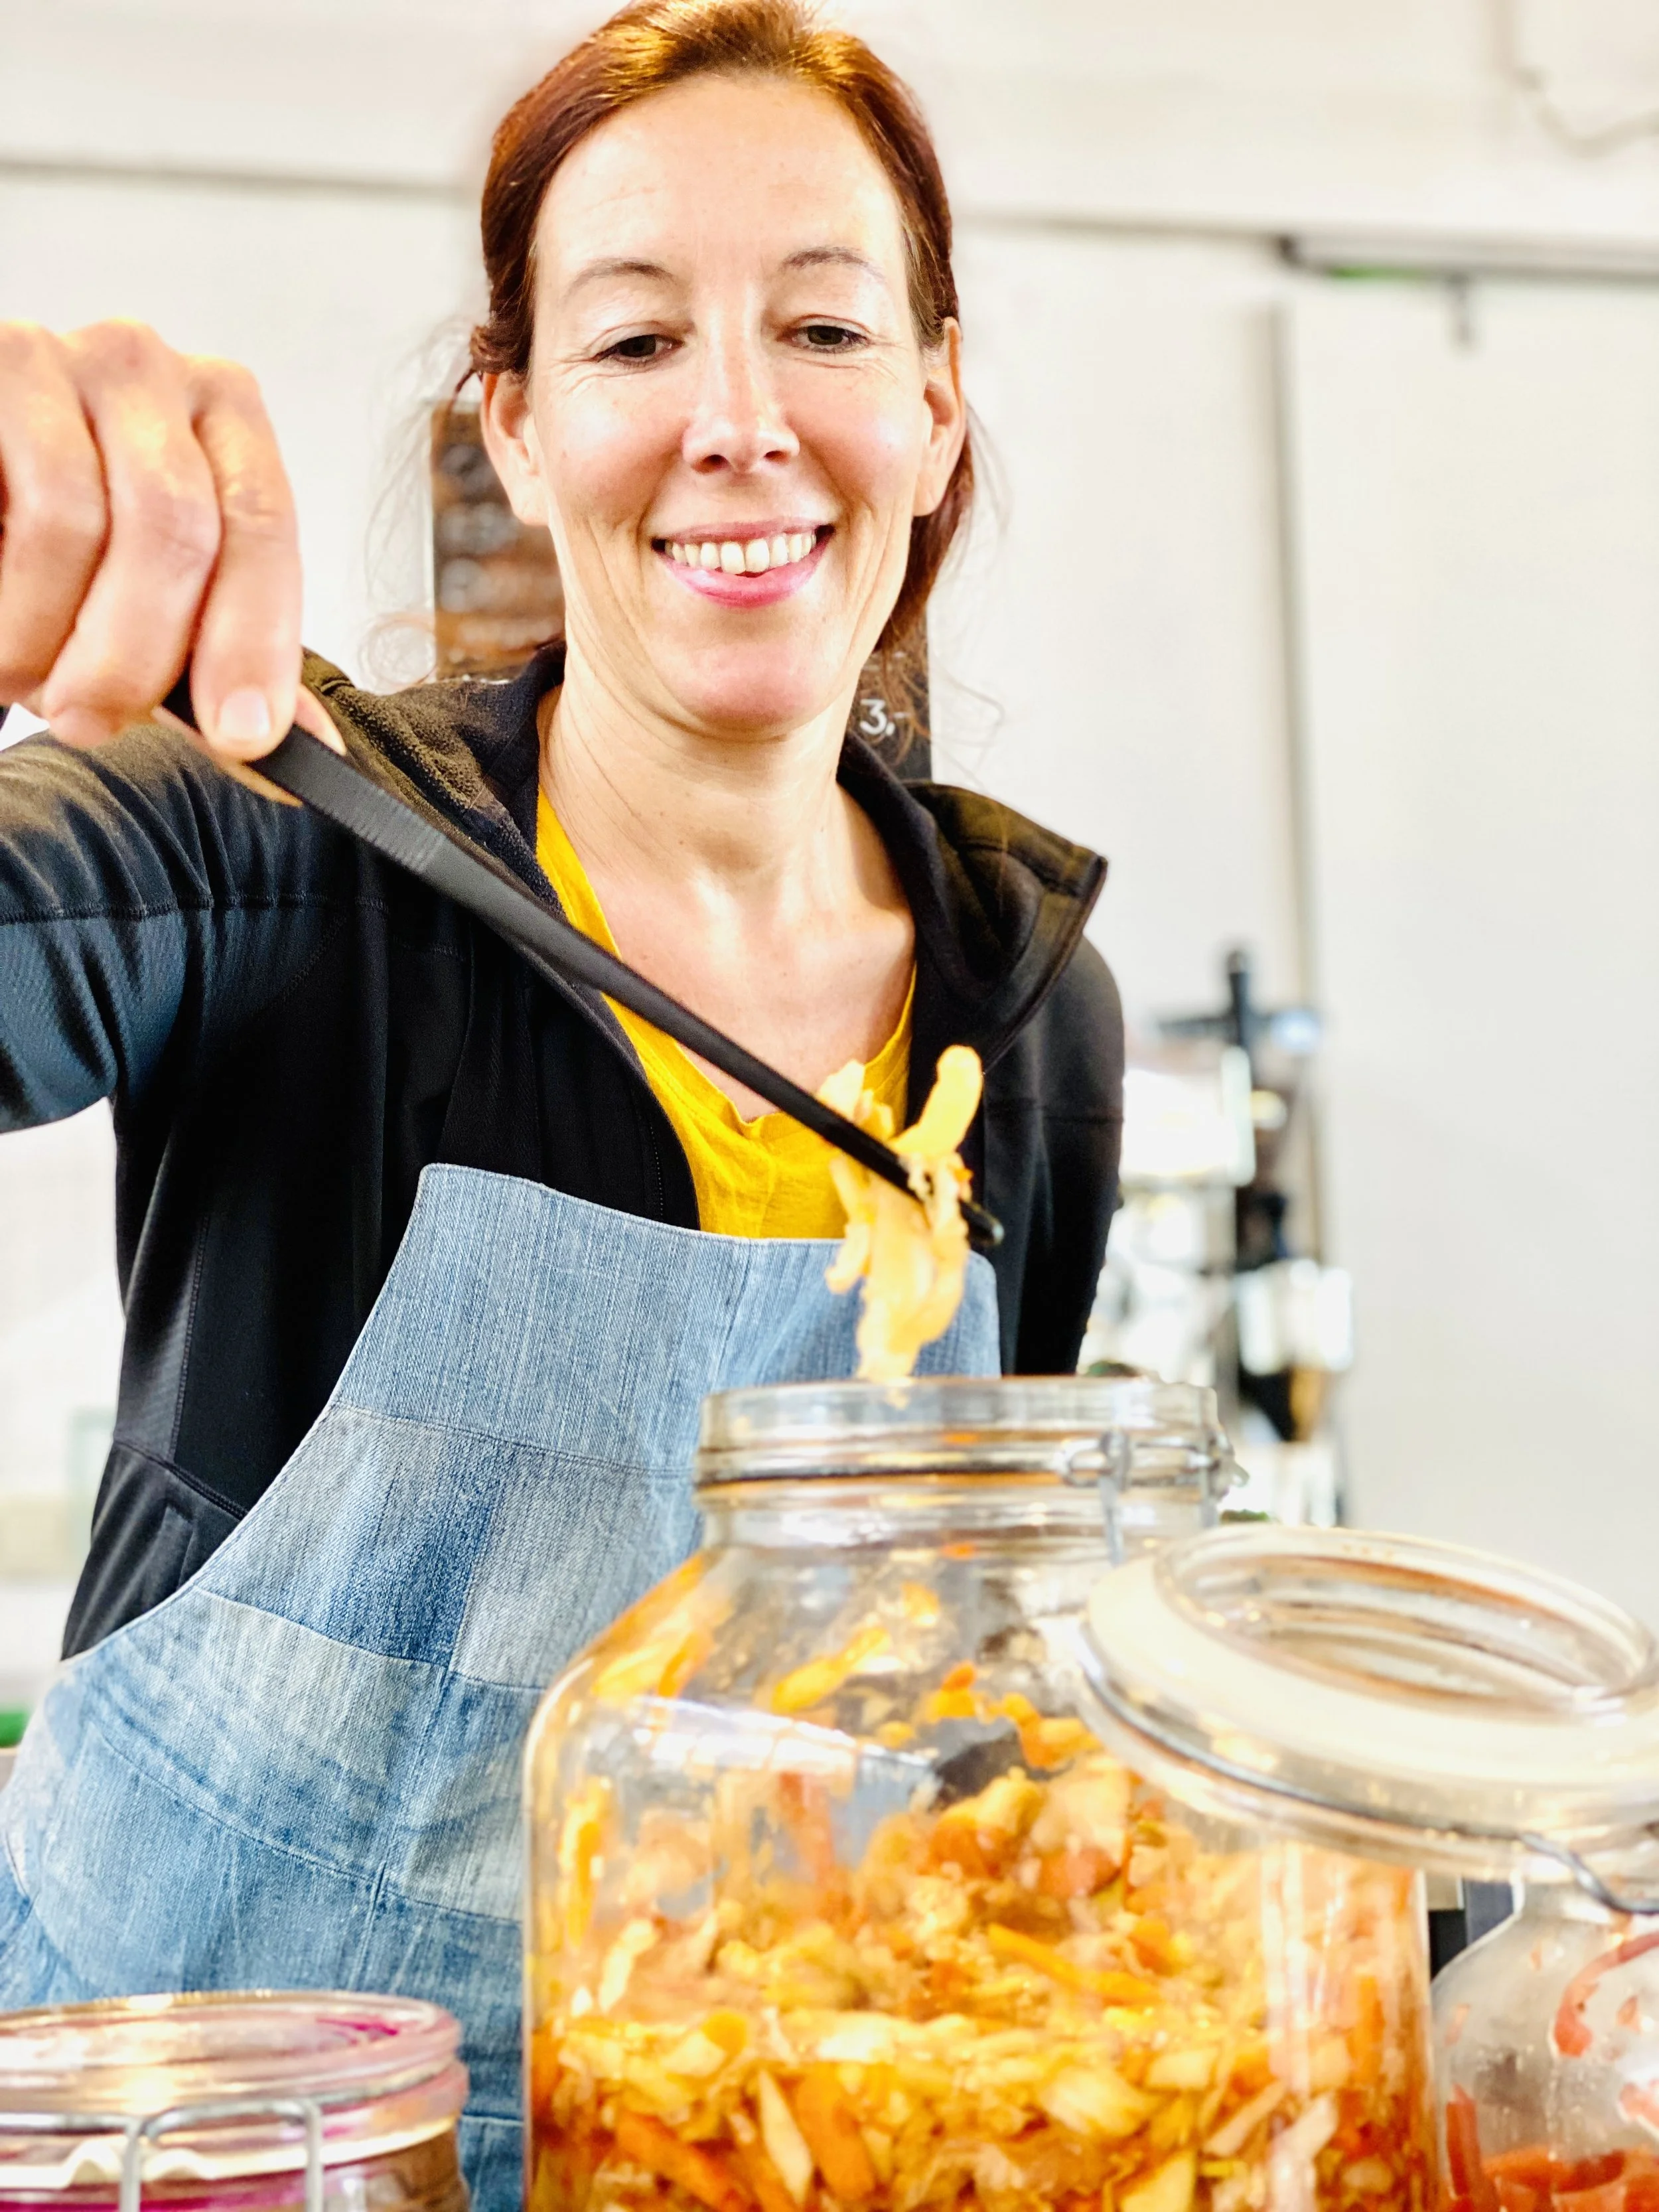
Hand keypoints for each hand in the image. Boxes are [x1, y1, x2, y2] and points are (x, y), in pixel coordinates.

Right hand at [0, 319, 341, 766]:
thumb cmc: (72, 543)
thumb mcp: (160, 595)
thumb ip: (227, 658)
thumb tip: (309, 749)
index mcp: (222, 411)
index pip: (261, 524)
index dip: (253, 640)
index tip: (241, 734)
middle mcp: (145, 368)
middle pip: (173, 526)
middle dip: (134, 655)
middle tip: (91, 720)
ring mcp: (51, 357)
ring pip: (68, 522)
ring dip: (41, 635)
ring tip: (21, 672)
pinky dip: (0, 603)